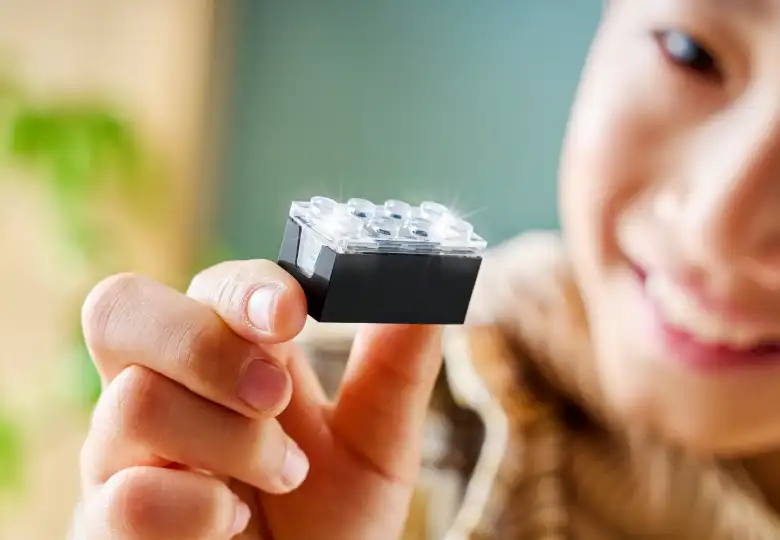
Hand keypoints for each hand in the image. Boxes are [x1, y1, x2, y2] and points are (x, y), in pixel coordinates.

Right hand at [76, 260, 441, 539]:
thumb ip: (395, 368)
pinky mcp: (108, 522)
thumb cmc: (332, 521)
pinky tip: (231, 524)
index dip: (244, 288)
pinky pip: (125, 496)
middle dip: (205, 345)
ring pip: (134, 402)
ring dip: (232, 442)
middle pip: (120, 309)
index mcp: (228, 357)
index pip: (209, 286)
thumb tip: (420, 294)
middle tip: (274, 394)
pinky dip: (195, 509)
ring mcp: (125, 455)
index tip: (294, 314)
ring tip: (285, 476)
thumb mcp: (377, 443)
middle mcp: (163, 390)